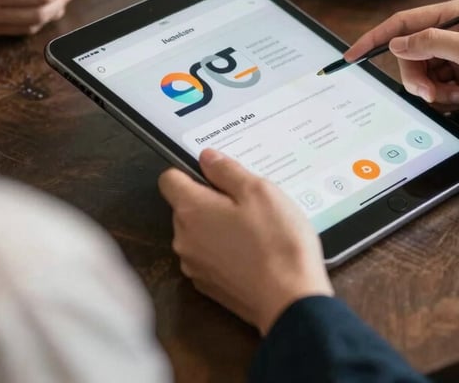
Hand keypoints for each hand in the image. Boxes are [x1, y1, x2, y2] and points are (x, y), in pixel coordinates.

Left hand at [159, 149, 333, 335]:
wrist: (290, 300)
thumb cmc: (276, 240)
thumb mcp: (258, 190)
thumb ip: (227, 170)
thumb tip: (206, 158)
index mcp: (191, 210)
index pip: (169, 179)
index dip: (190, 171)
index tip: (217, 175)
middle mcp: (183, 238)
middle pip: (186, 206)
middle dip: (212, 199)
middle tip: (248, 202)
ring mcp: (194, 265)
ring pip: (199, 232)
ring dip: (219, 225)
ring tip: (255, 228)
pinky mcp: (208, 286)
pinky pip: (209, 256)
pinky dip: (225, 249)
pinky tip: (253, 251)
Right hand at [346, 0, 458, 137]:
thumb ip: (430, 43)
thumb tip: (396, 43)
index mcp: (457, 15)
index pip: (404, 23)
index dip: (376, 38)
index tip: (353, 55)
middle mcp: (454, 36)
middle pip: (410, 55)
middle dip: (416, 76)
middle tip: (433, 91)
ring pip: (421, 77)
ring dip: (434, 91)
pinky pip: (436, 93)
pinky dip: (446, 100)